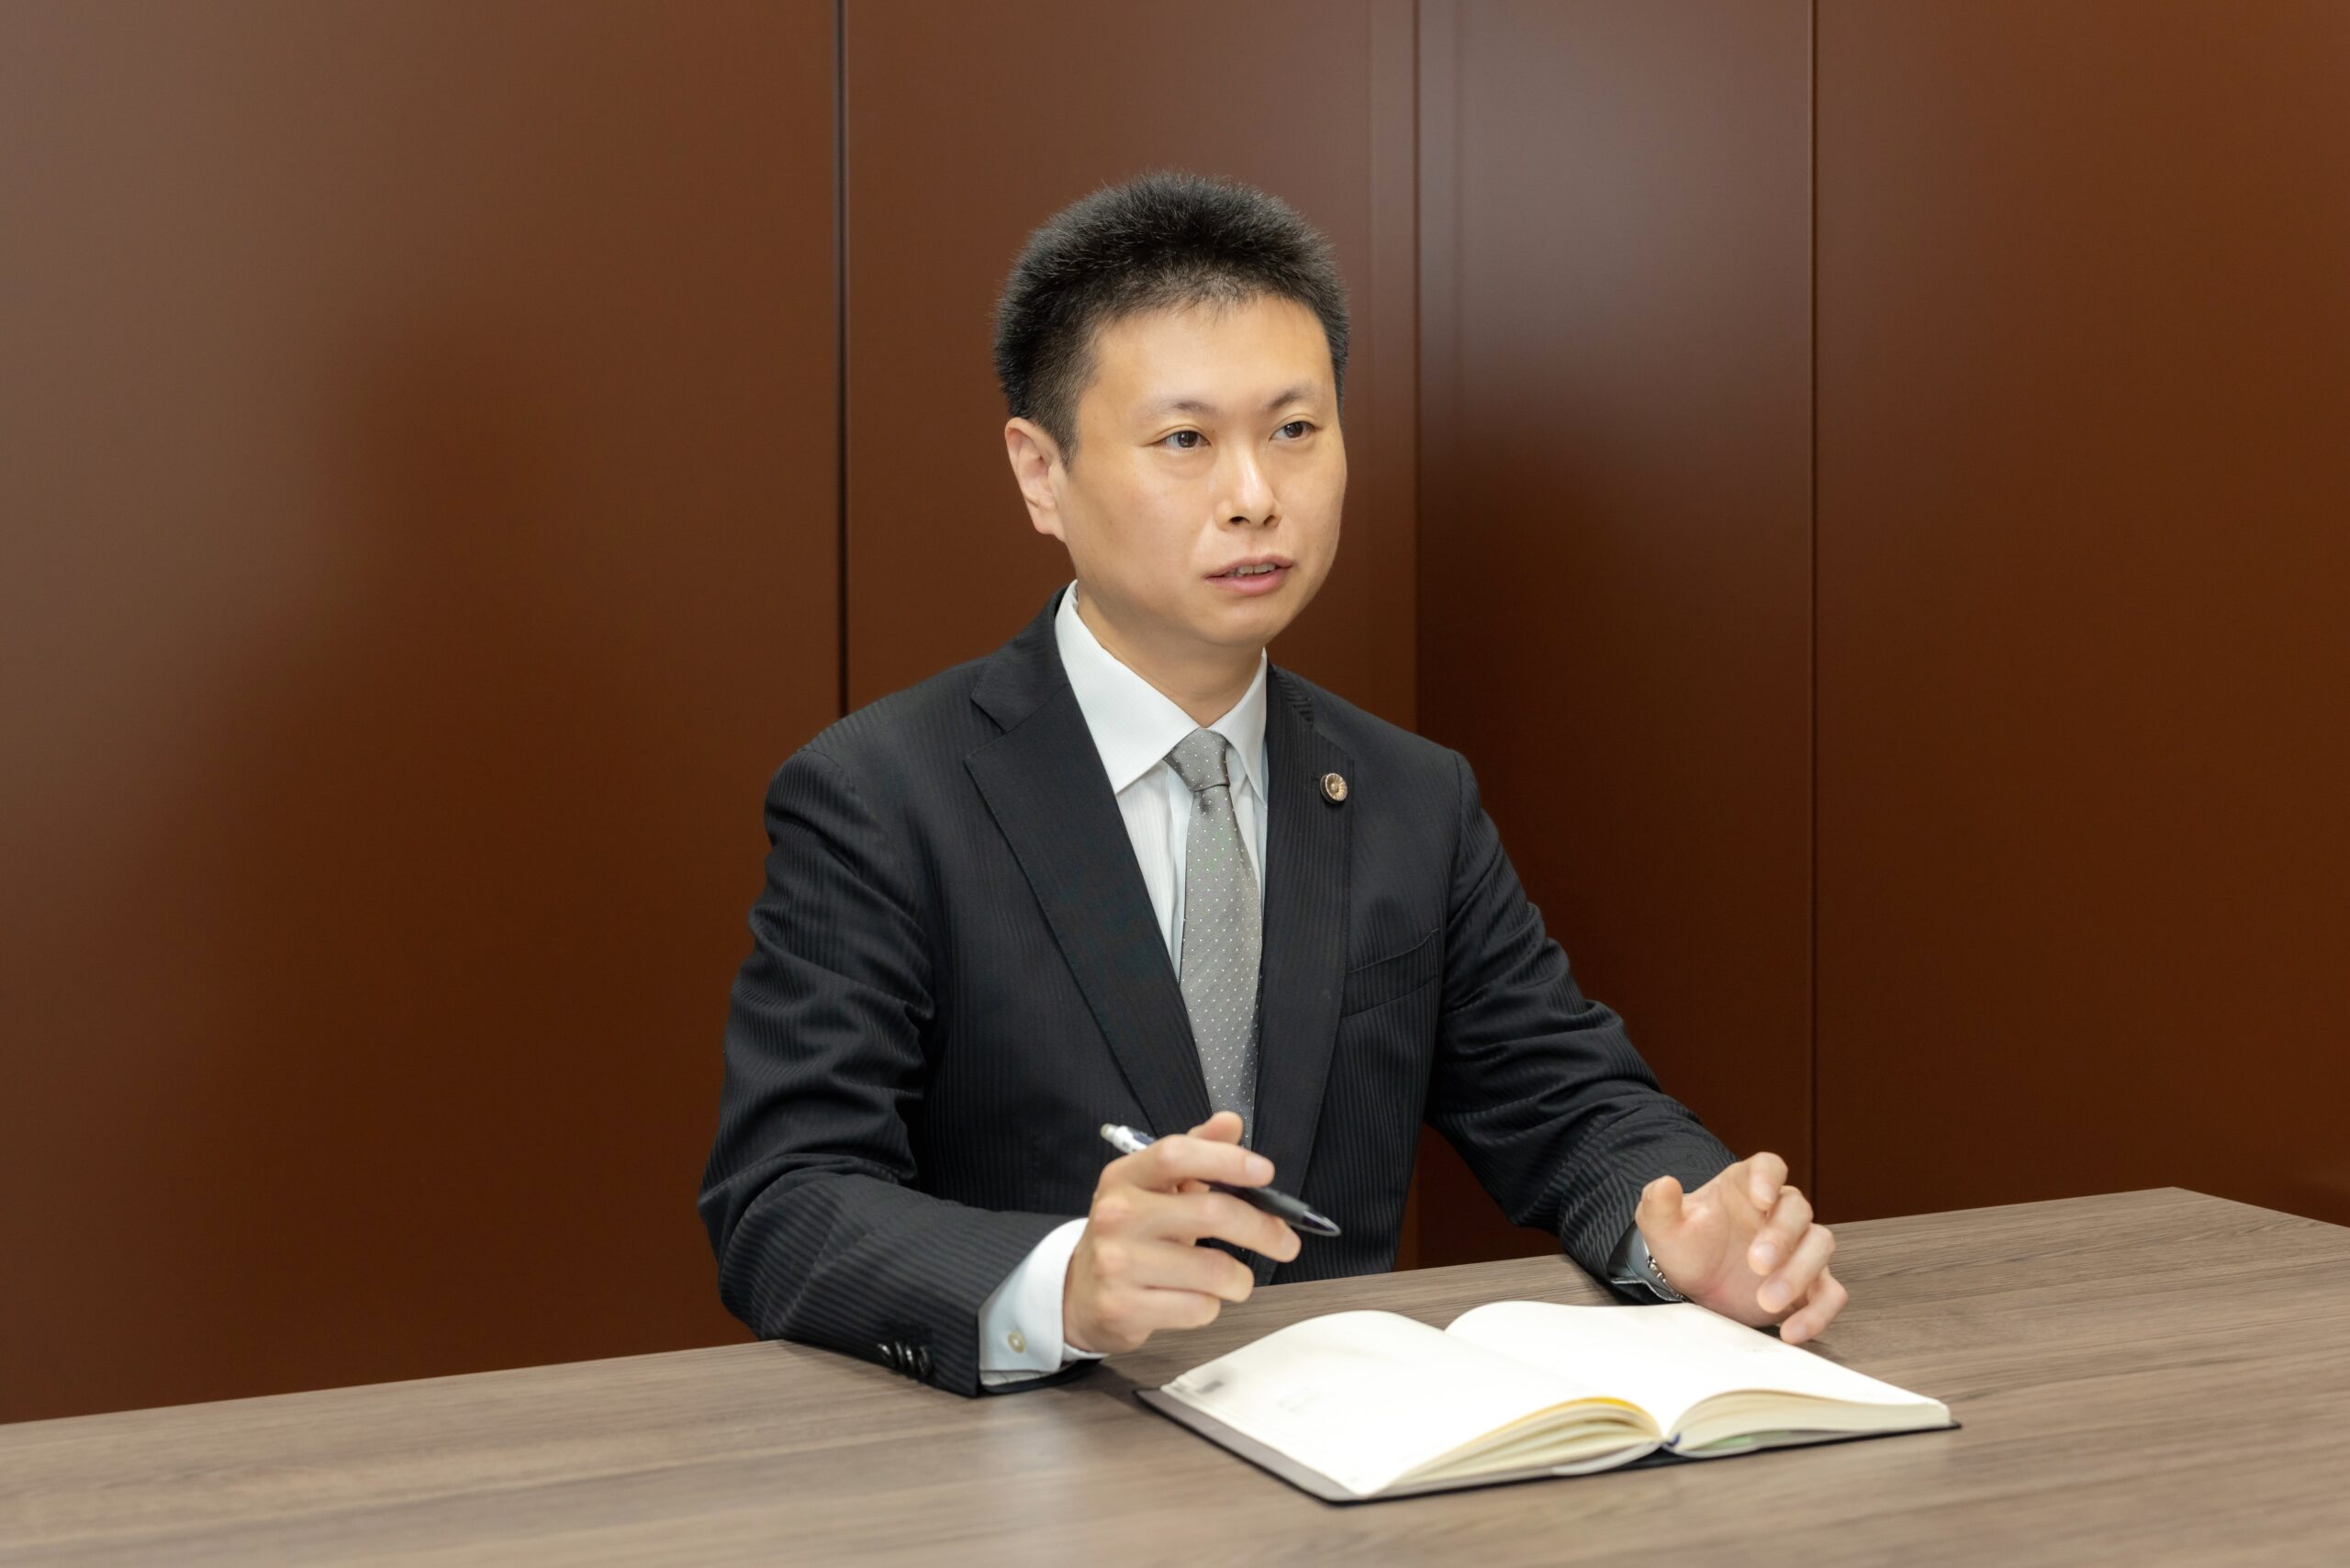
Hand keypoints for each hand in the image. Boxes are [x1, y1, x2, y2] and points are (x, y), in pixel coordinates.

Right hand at [1063, 1110, 1300, 1354]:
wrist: (1081, 1294)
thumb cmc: (1131, 1234)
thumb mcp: (1155, 1188)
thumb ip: (1195, 1152)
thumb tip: (1230, 1122)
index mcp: (1126, 1176)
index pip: (1176, 1154)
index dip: (1226, 1159)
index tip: (1265, 1173)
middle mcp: (1117, 1215)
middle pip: (1210, 1213)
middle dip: (1262, 1229)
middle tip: (1286, 1242)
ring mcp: (1117, 1263)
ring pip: (1213, 1270)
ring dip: (1239, 1279)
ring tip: (1233, 1279)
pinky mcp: (1124, 1307)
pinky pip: (1198, 1308)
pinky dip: (1212, 1306)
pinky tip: (1196, 1298)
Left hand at [1636, 1152, 1846, 1344]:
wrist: (1693, 1286)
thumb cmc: (1684, 1245)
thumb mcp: (1661, 1226)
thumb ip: (1658, 1203)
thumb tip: (1663, 1184)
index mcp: (1745, 1187)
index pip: (1768, 1167)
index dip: (1769, 1178)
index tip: (1761, 1199)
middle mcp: (1778, 1213)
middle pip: (1798, 1209)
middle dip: (1781, 1236)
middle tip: (1756, 1264)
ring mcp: (1798, 1248)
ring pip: (1821, 1246)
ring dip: (1799, 1273)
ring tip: (1767, 1301)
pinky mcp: (1810, 1285)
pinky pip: (1830, 1294)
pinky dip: (1818, 1314)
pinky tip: (1791, 1332)